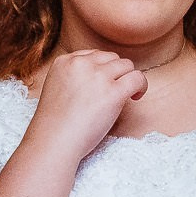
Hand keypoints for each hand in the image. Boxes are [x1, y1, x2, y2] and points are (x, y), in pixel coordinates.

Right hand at [26, 49, 148, 159]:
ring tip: (127, 95)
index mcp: (64, 61)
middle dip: (116, 73)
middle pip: (111, 58)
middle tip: (115, 91)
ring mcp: (98, 76)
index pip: (93, 55)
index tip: (102, 85)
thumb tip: (100, 76)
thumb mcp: (56, 87)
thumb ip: (74, 77)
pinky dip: (141, 86)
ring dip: (129, 78)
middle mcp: (81, 64)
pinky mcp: (113, 91)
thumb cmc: (54, 124)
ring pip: (126, 65)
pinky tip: (136, 97)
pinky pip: (137, 78)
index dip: (102, 69)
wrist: (54, 141)